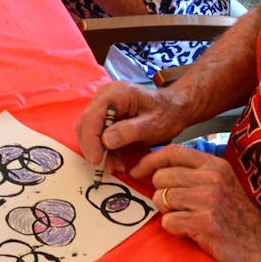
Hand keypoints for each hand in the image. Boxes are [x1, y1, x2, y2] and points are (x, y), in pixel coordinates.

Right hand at [76, 81, 194, 172]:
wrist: (174, 108)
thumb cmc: (166, 114)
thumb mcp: (152, 124)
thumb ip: (129, 131)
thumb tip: (106, 140)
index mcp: (116, 94)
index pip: (92, 116)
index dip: (91, 140)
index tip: (97, 160)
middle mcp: (105, 96)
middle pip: (86, 124)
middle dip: (94, 148)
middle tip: (107, 167)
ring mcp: (103, 105)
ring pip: (89, 131)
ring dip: (99, 151)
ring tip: (115, 166)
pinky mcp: (105, 115)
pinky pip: (97, 133)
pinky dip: (104, 149)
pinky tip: (116, 160)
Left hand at [131, 145, 260, 261]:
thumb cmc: (238, 219)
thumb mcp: (221, 186)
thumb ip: (194, 176)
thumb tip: (155, 170)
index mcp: (215, 165)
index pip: (172, 152)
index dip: (149, 160)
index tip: (137, 171)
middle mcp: (212, 178)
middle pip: (161, 177)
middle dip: (161, 194)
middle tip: (177, 208)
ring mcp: (209, 199)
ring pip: (162, 199)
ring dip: (168, 213)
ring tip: (188, 221)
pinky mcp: (205, 222)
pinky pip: (169, 221)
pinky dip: (175, 230)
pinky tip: (193, 233)